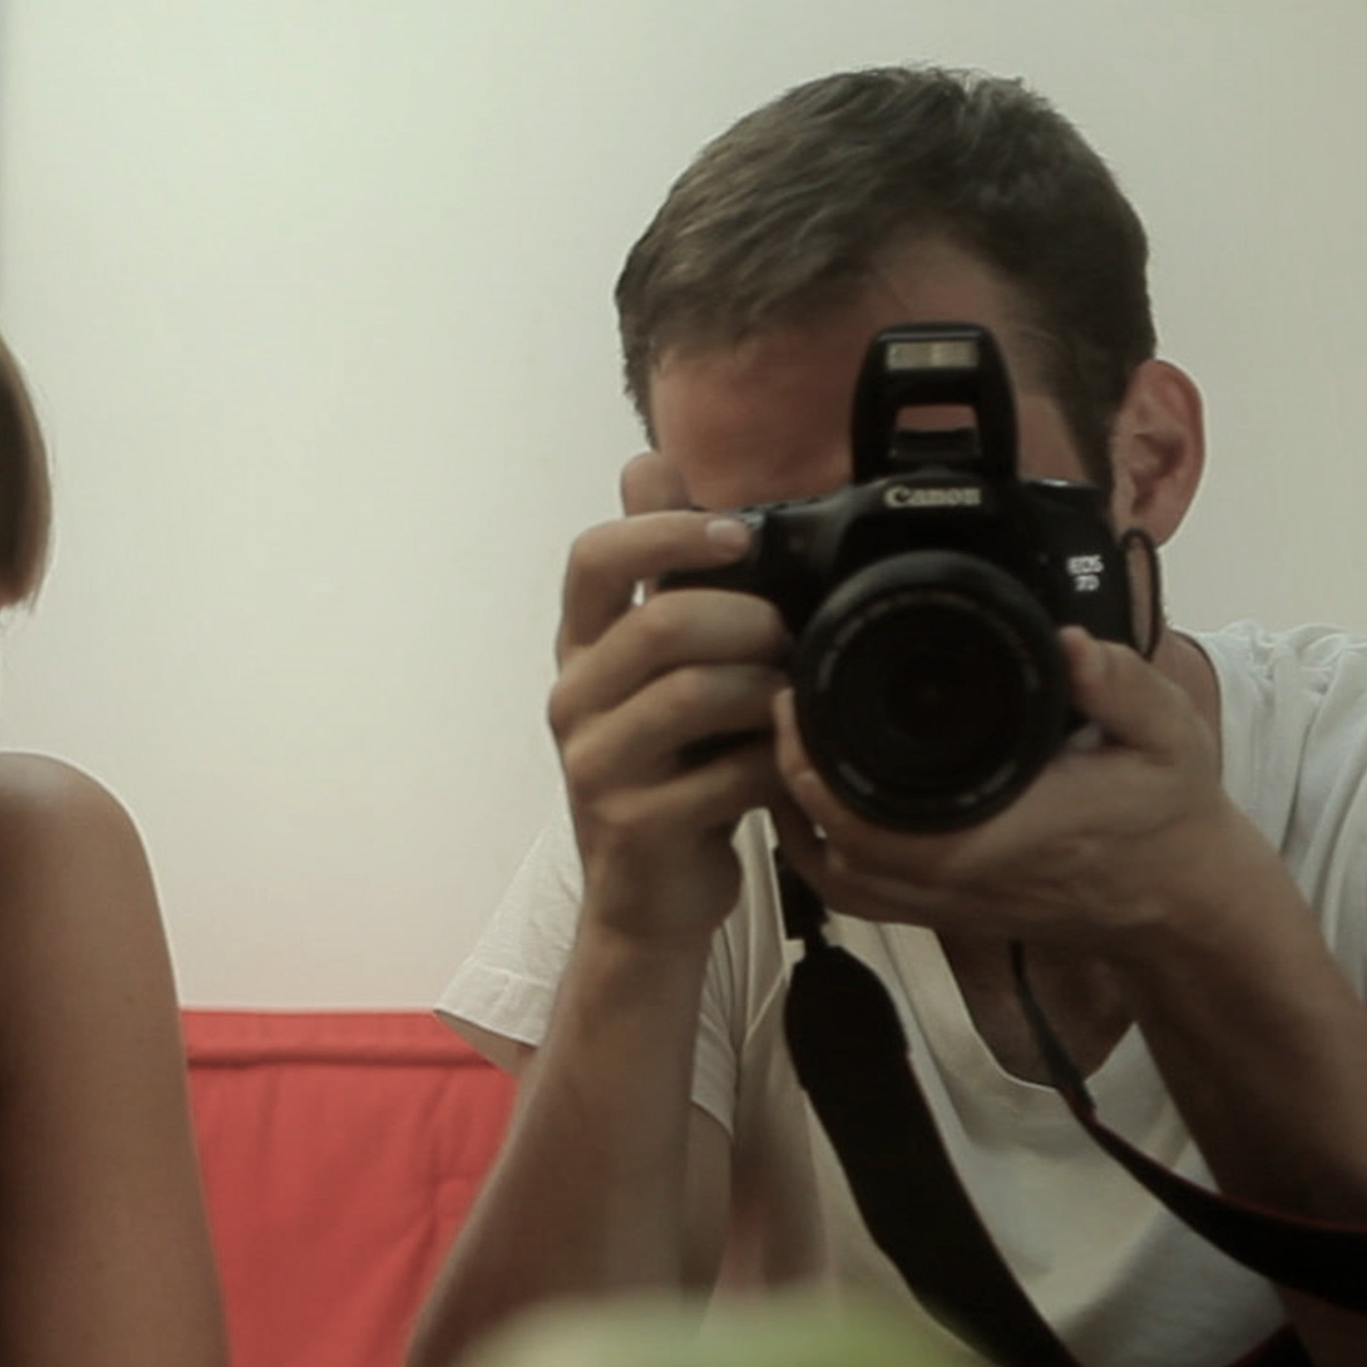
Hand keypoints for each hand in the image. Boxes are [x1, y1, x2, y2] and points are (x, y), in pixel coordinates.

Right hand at [550, 453, 793, 949]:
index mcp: (580, 651)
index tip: (739, 535)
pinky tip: (790, 766)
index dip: (666, 530)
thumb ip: (658, 574)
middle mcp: (573, 700)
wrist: (650, 903)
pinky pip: (727, 771)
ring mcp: (596, 766)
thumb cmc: (669, 774)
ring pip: (696, 692)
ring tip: (793, 702)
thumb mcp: (656, 670)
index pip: (593, 556)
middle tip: (790, 640)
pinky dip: (776, 762)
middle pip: (661, 622)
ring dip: (767, 689)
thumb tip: (648, 462)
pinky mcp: (635, 824)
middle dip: (748, 620)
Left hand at [769, 627, 1271, 950]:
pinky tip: (807, 807)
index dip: (813, 763)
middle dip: (791, 775)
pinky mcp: (944, 911)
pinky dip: (819, 855)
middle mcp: (957, 880)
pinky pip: (857, 895)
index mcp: (997, 835)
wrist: (1180, 897)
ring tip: (784, 749)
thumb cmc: (1170, 813)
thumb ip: (1120, 685)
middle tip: (782, 704)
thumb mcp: (1166, 735)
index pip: (868, 817)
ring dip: (796, 818)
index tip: (797, 696)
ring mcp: (945, 903)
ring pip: (833, 877)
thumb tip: (1070, 644)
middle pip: (830, 846)